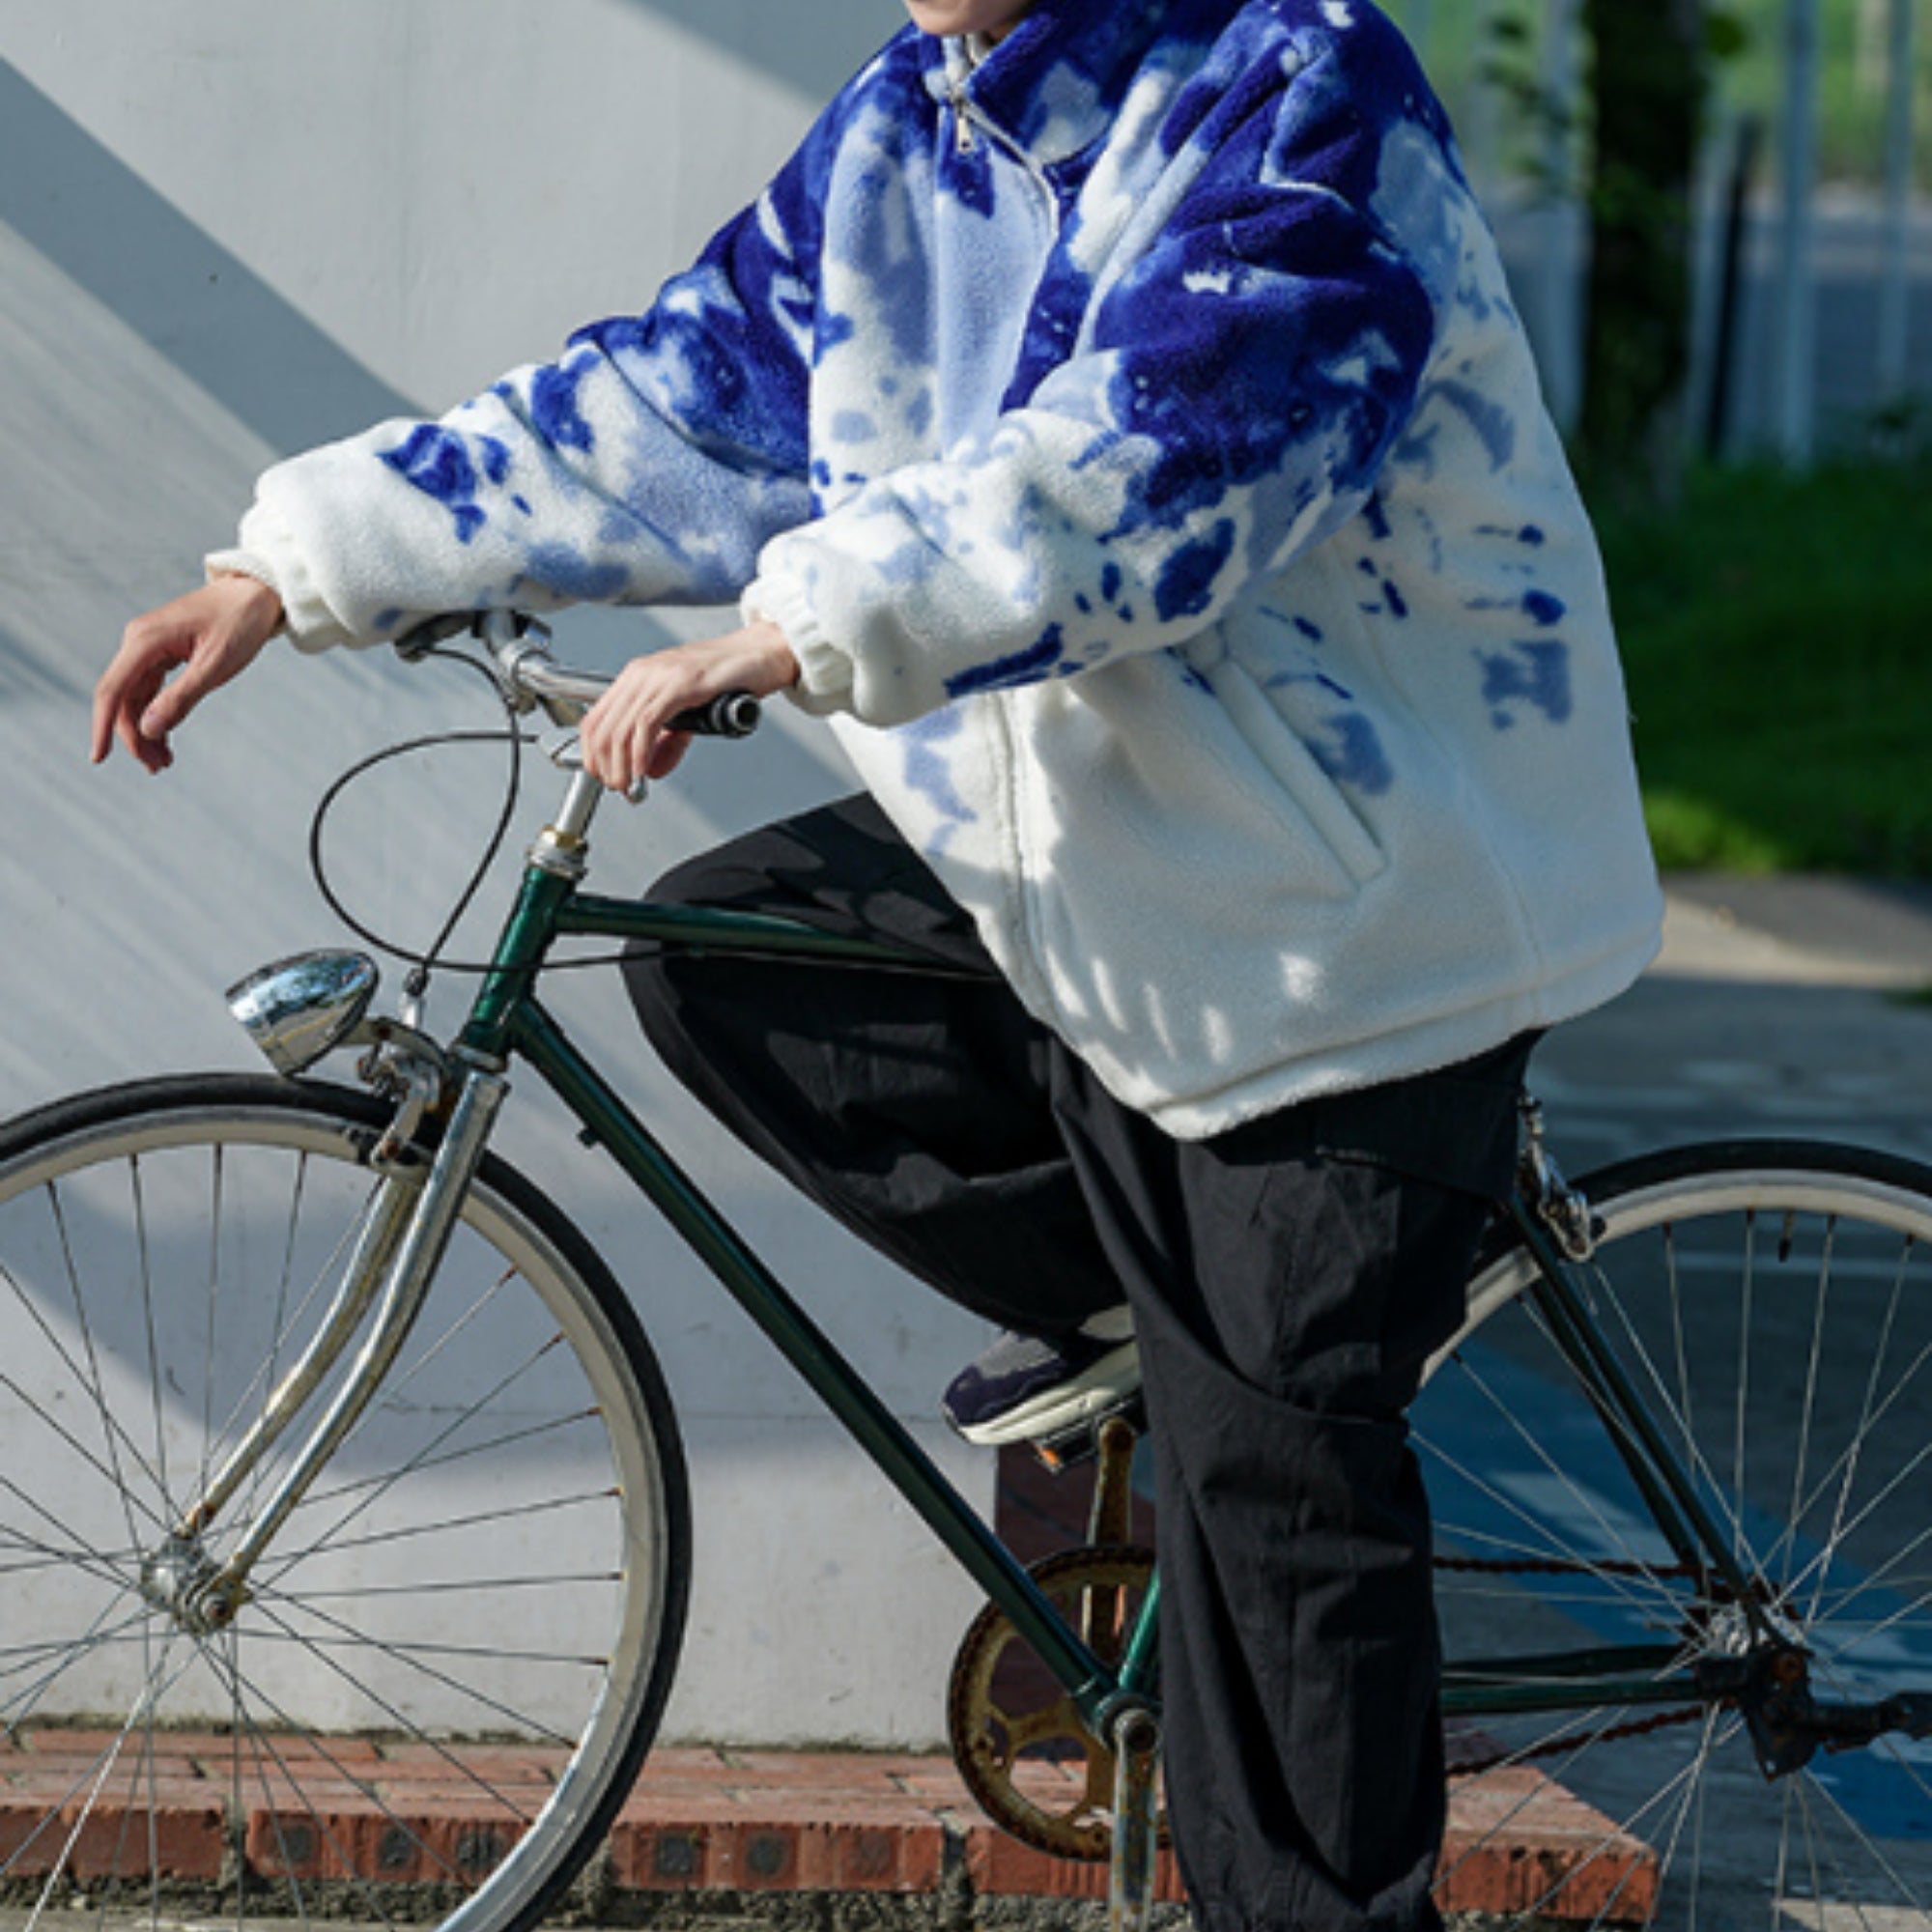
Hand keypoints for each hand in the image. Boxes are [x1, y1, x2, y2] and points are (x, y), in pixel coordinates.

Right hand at [92, 577, 285, 772]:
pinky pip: (149, 689)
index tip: (99, 758)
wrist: (255, 594)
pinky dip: (156, 715)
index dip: (103, 726)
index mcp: (145, 640)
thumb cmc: (239, 624)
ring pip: (135, 697)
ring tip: (163, 762)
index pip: (113, 690)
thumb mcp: (215, 665)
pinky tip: (164, 738)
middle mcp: (138, 642)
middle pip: (123, 698)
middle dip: (134, 736)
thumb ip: (181, 698)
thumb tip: (148, 729)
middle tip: (157, 769)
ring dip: (145, 730)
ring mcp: (148, 648)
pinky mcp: (161, 653)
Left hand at [578, 620, 799, 790]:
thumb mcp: (690, 714)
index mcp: (637, 677)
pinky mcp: (680, 684)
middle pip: (602, 727)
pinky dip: (639, 753)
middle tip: (618, 788)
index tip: (604, 778)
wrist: (762, 653)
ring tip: (629, 785)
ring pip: (620, 728)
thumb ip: (667, 742)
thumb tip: (650, 770)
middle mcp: (641, 673)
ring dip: (621, 765)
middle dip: (605, 766)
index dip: (592, 755)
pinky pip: (647, 724)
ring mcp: (659, 676)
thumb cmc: (729, 677)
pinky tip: (642, 770)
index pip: (595, 719)